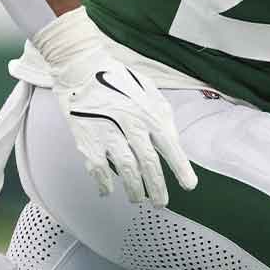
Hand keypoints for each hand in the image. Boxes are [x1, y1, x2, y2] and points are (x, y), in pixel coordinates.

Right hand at [33, 8, 197, 205]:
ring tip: (138, 200)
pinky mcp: (87, 138)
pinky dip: (104, 183)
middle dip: (157, 187)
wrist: (80, 67)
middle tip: (161, 202)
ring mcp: (108, 133)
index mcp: (148, 112)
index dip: (180, 168)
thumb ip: (161, 114)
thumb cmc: (116, 79)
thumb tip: (172, 141)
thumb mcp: (148, 90)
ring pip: (126, 169)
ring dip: (134, 189)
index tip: (189, 185)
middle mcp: (131, 124)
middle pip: (149, 163)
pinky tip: (108, 190)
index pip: (170, 145)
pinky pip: (98, 168)